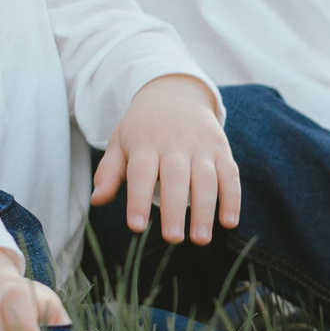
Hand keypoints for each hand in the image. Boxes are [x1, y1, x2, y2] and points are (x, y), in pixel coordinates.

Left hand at [90, 75, 239, 243]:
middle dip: (175, 209)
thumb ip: (109, 172)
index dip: (139, 200)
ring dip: (205, 210)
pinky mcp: (222, 149)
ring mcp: (201, 146)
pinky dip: (232, 198)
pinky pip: (230, 174)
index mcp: (145, 144)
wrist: (175, 91)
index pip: (141, 173)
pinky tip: (229, 222)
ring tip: (200, 239)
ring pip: (206, 178)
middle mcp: (175, 144)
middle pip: (176, 178)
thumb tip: (96, 200)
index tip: (137, 226)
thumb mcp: (120, 142)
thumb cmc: (143, 127)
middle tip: (173, 239)